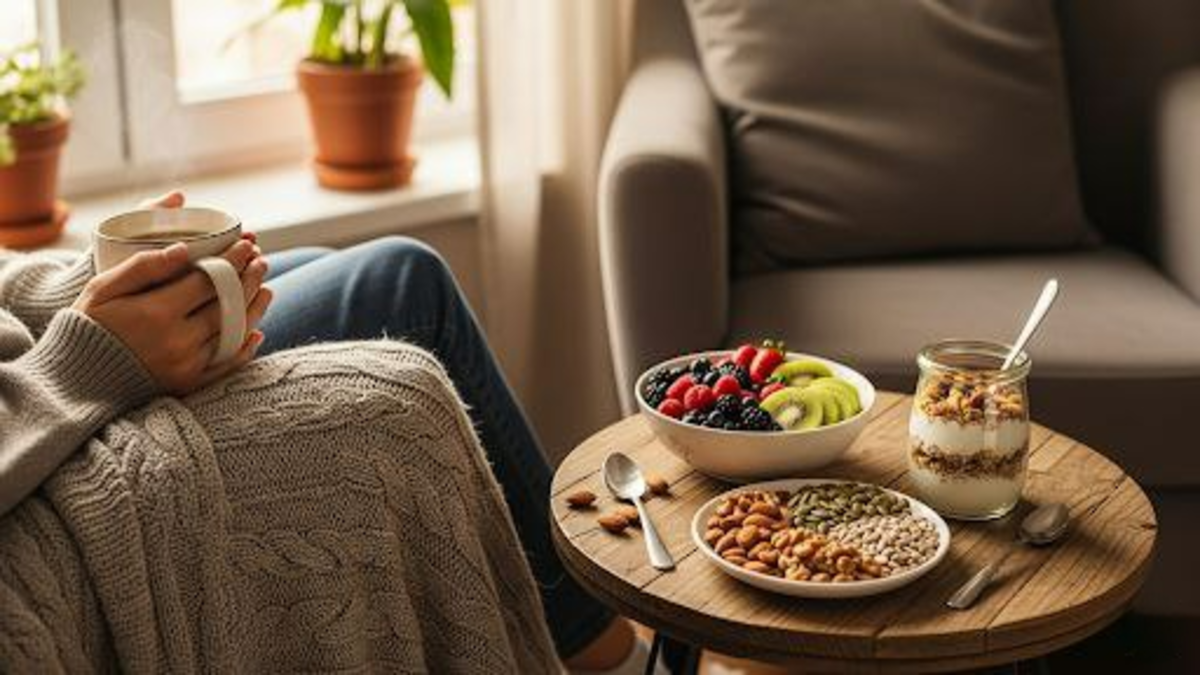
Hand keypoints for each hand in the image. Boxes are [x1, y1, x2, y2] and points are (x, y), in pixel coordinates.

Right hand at [75, 216, 272, 395]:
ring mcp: (186, 365)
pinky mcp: (188, 384)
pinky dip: (245, 347)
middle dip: (248, 279)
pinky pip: (227, 364)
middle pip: (228, 304)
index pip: (208, 280)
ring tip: (265, 288)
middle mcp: (177, 341)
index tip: (246, 244)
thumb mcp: (105, 287)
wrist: (77, 380)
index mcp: (156, 312)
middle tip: (261, 261)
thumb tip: (185, 248)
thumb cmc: (89, 324)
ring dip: (254, 308)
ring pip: (234, 332)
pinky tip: (256, 331)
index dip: (231, 260)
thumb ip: (145, 266)